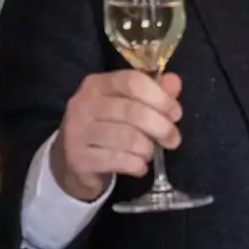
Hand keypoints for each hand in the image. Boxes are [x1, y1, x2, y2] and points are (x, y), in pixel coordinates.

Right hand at [50, 71, 182, 199]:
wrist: (72, 160)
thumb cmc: (108, 127)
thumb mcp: (129, 105)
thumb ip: (154, 93)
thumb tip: (174, 81)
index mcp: (97, 84)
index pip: (133, 81)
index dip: (161, 98)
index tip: (176, 114)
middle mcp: (83, 103)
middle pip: (133, 111)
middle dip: (161, 128)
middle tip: (173, 140)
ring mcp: (76, 131)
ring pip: (127, 137)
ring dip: (147, 149)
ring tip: (149, 153)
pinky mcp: (77, 158)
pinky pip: (117, 160)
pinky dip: (136, 165)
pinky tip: (139, 167)